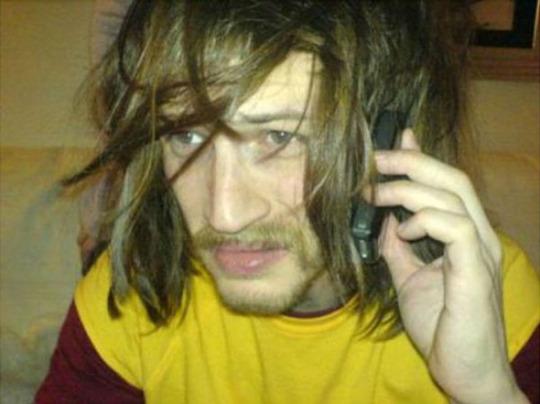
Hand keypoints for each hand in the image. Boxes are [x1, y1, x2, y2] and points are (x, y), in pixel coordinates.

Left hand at [371, 130, 527, 403]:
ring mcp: (480, 252)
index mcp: (463, 236)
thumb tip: (381, 221)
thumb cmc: (442, 325)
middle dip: (413, 161)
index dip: (421, 157)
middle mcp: (477, 236)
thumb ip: (397, 249)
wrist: (464, 370)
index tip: (395, 137)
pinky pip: (455, 228)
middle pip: (453, 179)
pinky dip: (425, 220)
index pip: (445, 184)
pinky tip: (403, 230)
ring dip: (408, 189)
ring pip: (452, 197)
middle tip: (378, 156)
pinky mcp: (475, 272)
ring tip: (376, 194)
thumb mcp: (409, 279)